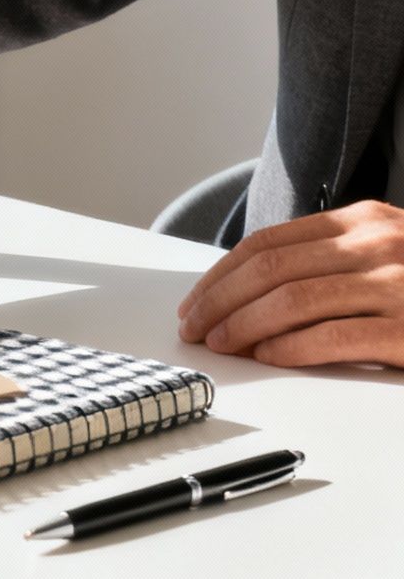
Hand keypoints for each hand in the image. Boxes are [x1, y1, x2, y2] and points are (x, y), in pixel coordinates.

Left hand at [176, 200, 403, 367]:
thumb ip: (330, 259)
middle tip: (195, 328)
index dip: (221, 275)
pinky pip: (336, 336)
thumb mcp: (384, 253)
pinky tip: (268, 357)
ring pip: (294, 300)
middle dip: (221, 301)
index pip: (268, 243)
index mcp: (363, 221)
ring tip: (222, 345)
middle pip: (271, 269)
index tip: (195, 302)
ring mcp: (399, 284)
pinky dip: (291, 347)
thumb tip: (248, 289)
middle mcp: (378, 244)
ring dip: (245, 326)